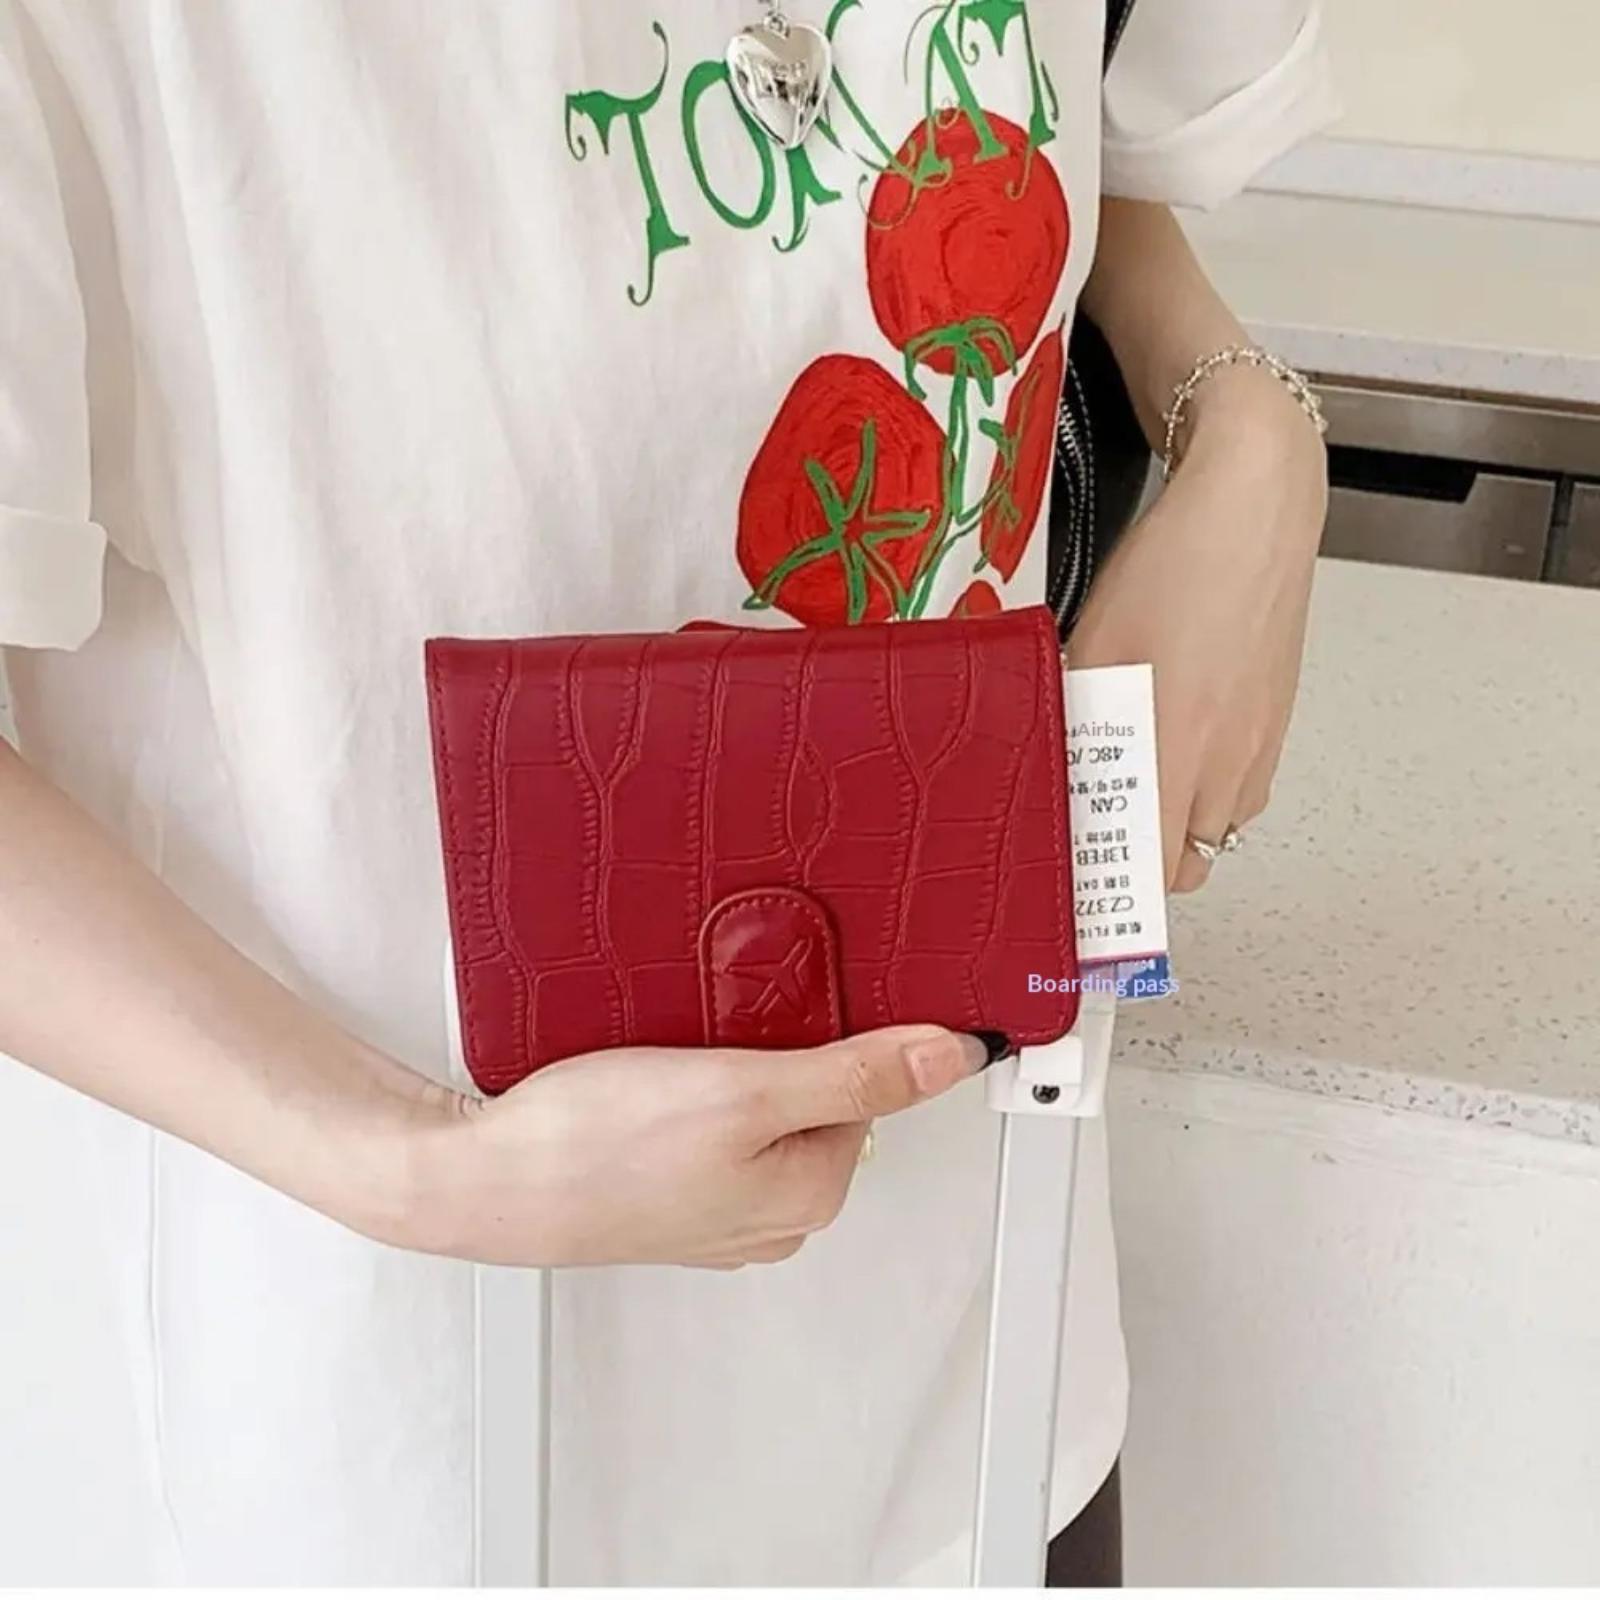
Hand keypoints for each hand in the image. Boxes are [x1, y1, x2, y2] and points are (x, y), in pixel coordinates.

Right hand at [384, 1025, 987, 1268]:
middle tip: (717, 1027)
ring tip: (674, 1049)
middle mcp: (773, 1215)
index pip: (867, 1085)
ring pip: (756, 1109)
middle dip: (777, 1047)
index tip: (790, 1001)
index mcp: (811, 1195)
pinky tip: (646, 1078)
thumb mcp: (746, 1091)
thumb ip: (856, 1073)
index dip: (831, 1028)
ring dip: (729, 1066)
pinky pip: (706, 1126)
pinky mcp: (667, 1193)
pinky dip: (688, 1093)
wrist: (481, 1181)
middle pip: (813, 1096)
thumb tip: (951, 1058)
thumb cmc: (596, 1146)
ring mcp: (717, 1210)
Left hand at [1068, 370, 1327, 891]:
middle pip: (1188, 867)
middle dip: (1140, 871)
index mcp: (1176, 748)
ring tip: (1131, 794)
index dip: (1114, 893)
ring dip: (1175, 831)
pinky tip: (1176, 747)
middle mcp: (1229, 763)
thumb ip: (1073, 716)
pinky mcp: (1276, 722)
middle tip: (1094, 843)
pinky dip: (1206, 792)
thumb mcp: (1092, 645)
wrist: (1254, 510)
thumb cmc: (1171, 568)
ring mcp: (1261, 746)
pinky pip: (1241, 789)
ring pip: (1218, 830)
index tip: (1078, 891)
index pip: (1153, 870)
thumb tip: (1049, 766)